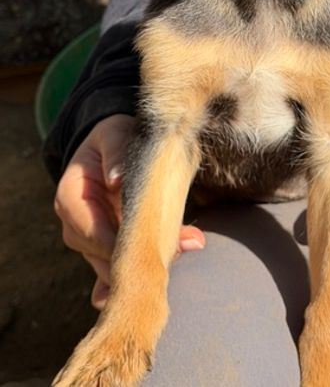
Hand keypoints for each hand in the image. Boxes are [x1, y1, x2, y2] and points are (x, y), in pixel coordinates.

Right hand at [54, 114, 204, 309]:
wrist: (114, 146)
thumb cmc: (113, 140)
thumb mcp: (113, 136)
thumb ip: (115, 153)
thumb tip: (117, 179)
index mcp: (70, 197)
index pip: (90, 231)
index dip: (118, 242)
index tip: (148, 244)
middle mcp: (76, 224)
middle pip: (102, 255)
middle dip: (137, 257)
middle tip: (176, 252)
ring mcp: (92, 239)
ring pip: (114, 264)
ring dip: (146, 262)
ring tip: (182, 250)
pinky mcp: (111, 246)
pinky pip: (124, 263)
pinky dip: (144, 266)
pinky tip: (164, 270)